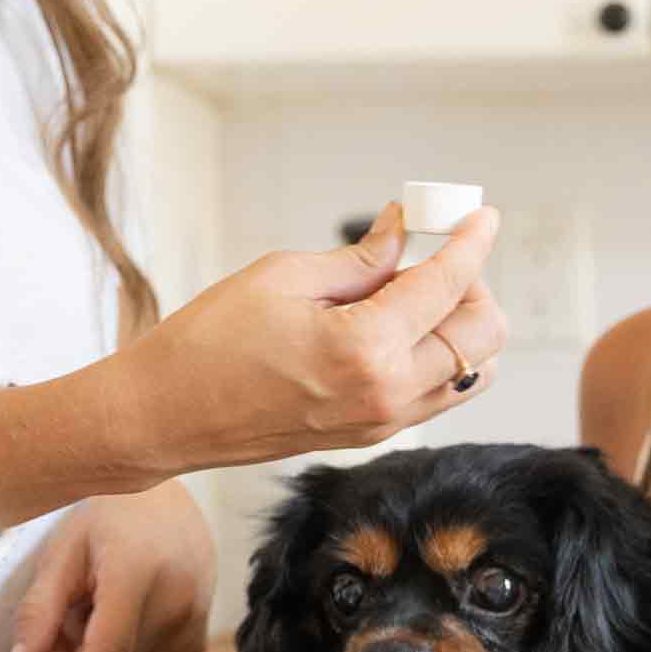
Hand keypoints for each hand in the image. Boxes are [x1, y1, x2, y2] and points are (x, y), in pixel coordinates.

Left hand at [4, 482, 213, 651]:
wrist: (169, 492)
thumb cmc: (109, 515)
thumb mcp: (63, 550)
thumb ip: (38, 612)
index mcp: (136, 573)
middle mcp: (176, 603)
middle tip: (68, 608)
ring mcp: (195, 627)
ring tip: (106, 599)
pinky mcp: (197, 647)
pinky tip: (130, 613)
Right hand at [104, 202, 506, 474]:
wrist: (165, 416)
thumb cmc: (208, 345)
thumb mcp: (283, 277)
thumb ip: (359, 259)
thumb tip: (402, 231)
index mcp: (366, 348)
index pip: (448, 285)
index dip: (471, 241)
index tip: (480, 217)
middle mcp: (387, 393)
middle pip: (484, 334)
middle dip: (473, 283)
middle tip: (434, 254)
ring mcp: (383, 422)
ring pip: (472, 371)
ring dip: (462, 324)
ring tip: (410, 295)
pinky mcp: (370, 434)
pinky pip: (437, 393)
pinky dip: (438, 354)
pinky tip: (394, 326)